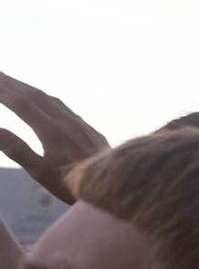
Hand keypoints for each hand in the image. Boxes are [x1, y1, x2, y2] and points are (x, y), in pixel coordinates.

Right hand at [0, 70, 109, 204]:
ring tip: (12, 82)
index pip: (21, 103)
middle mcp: (66, 122)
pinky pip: (63, 107)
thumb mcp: (41, 172)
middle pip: (34, 95)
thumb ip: (18, 150)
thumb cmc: (74, 185)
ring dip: (28, 88)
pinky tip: (45, 101)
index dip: (3, 90)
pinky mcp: (89, 130)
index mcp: (51, 131)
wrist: (117, 187)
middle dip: (12, 82)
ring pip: (50, 99)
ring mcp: (79, 124)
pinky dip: (46, 98)